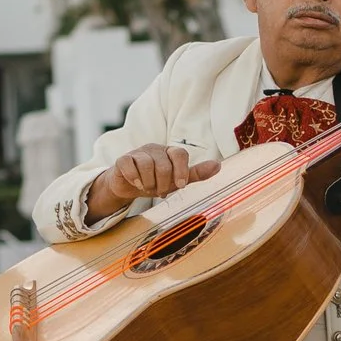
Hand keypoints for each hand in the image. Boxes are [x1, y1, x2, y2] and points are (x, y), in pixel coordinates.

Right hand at [88, 144, 216, 220]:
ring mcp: (138, 153)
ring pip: (146, 165)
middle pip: (163, 164)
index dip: (181, 170)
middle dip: (163, 183)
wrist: (128, 186)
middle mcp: (154, 149)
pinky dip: (134, 177)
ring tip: (148, 189)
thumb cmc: (156, 181)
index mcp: (170, 152)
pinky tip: (136, 184)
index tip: (180, 185)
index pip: (180, 154)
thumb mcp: (177, 180)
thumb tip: (218, 165)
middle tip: (160, 191)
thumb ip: (196, 173)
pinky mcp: (123, 159)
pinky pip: (129, 165)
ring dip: (149, 183)